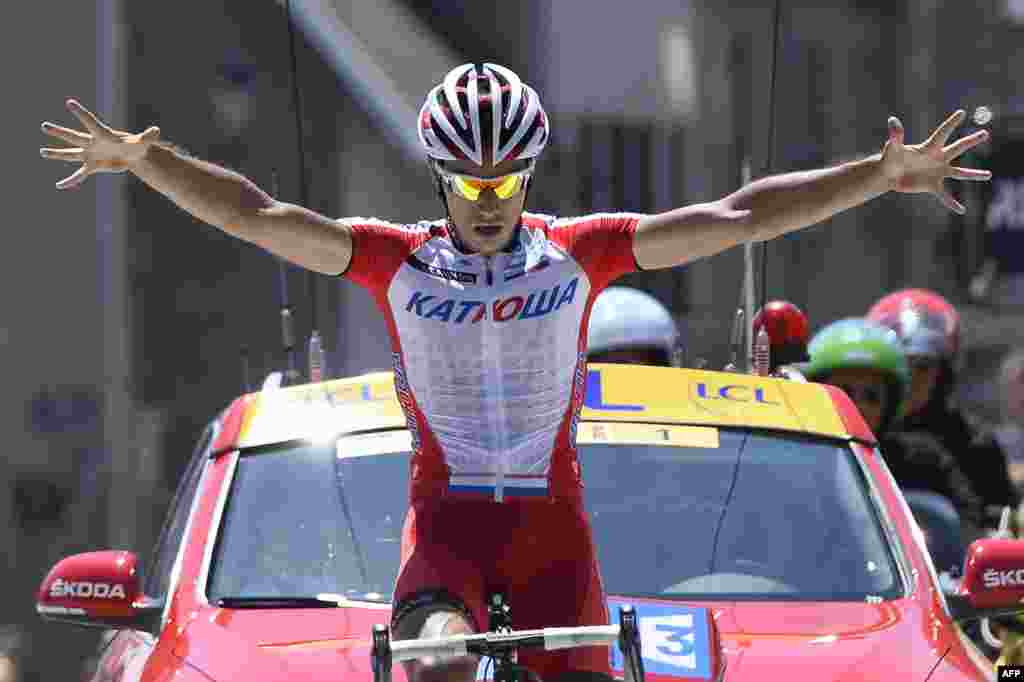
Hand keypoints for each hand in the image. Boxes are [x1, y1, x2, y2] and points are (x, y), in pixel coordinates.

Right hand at [40, 99, 160, 189]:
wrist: (132, 155)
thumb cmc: (136, 146)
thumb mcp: (143, 142)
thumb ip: (148, 136)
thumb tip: (157, 130)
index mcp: (103, 135)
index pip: (90, 123)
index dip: (81, 114)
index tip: (69, 102)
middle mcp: (92, 143)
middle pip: (73, 137)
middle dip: (60, 133)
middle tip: (44, 126)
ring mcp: (90, 154)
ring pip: (70, 154)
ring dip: (56, 154)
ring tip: (42, 152)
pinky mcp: (92, 166)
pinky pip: (79, 174)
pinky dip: (71, 180)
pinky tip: (60, 186)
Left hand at [880, 110, 990, 213]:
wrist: (889, 175)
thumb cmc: (891, 159)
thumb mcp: (893, 149)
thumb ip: (895, 136)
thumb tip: (892, 120)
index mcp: (929, 148)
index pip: (942, 133)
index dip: (951, 123)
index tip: (961, 112)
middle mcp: (938, 158)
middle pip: (958, 148)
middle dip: (972, 141)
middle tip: (985, 134)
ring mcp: (937, 172)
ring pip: (959, 173)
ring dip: (974, 175)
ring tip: (989, 175)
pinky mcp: (932, 185)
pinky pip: (945, 196)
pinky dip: (952, 203)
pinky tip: (961, 210)